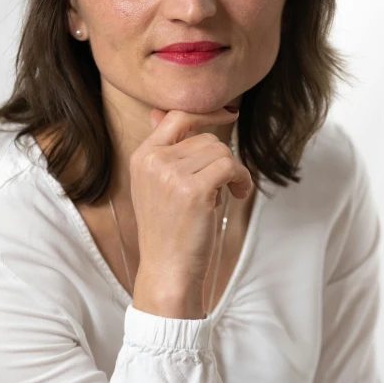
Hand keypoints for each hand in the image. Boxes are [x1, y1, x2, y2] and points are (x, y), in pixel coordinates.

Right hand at [129, 107, 252, 317]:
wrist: (167, 270)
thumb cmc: (168, 230)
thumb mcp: (156, 184)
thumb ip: (164, 149)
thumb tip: (160, 112)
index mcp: (142, 156)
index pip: (176, 116)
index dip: (206, 112)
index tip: (229, 114)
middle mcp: (153, 160)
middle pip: (207, 138)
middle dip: (224, 158)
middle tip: (228, 183)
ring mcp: (171, 173)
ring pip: (222, 151)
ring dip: (235, 171)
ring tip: (231, 192)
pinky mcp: (193, 189)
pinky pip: (230, 166)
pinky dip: (241, 178)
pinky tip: (238, 194)